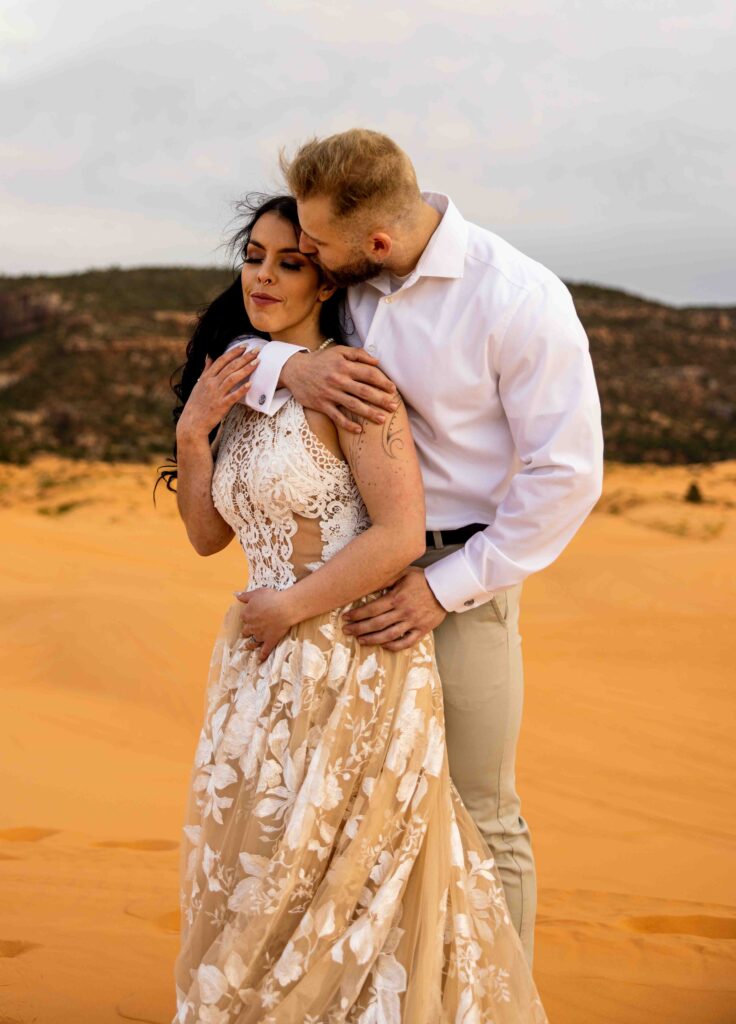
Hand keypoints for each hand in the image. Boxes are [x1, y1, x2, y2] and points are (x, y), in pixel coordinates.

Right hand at [177, 345, 259, 440]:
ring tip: (257, 362)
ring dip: (246, 369)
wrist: (192, 423)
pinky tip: (250, 384)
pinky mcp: (221, 406)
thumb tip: (209, 357)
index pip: (221, 361)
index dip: (233, 352)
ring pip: (232, 378)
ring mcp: (216, 394)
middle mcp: (211, 384)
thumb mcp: (198, 385)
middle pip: (230, 367)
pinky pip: (233, 396)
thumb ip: (206, 370)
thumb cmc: (196, 404)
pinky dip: (241, 390)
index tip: (244, 346)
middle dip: (244, 357)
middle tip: (256, 350)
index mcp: (206, 378)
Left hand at [235, 587, 296, 661]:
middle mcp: (251, 626)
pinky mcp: (269, 641)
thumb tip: (236, 595)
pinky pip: (264, 650)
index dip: (246, 617)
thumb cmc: (271, 598)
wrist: (283, 608)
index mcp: (247, 614)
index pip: (243, 617)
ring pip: (252, 641)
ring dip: (249, 645)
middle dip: (246, 631)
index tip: (248, 617)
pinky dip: (262, 656)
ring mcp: (260, 635)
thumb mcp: (256, 593)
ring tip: (247, 647)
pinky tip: (259, 660)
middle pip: (246, 630)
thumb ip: (245, 596)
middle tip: (246, 633)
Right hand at [281, 346, 398, 433]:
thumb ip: (358, 354)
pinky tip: (359, 429)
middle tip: (394, 407)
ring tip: (382, 420)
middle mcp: (338, 380)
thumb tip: (377, 361)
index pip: (368, 374)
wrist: (294, 370)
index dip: (382, 382)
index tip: (393, 389)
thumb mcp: (338, 351)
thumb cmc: (319, 360)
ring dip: (369, 413)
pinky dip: (347, 424)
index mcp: (344, 366)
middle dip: (381, 400)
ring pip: (353, 405)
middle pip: (364, 391)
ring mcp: (330, 394)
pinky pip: (337, 417)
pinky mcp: (322, 405)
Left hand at [342, 567, 446, 650]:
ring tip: (360, 640)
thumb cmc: (422, 579)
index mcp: (396, 597)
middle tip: (347, 630)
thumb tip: (368, 581)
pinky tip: (384, 646)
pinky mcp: (422, 630)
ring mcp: (412, 622)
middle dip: (359, 628)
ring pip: (389, 635)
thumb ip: (386, 578)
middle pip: (376, 624)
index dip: (357, 614)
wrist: (445, 588)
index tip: (346, 617)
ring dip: (372, 639)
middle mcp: (403, 612)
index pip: (372, 609)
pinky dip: (394, 646)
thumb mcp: (403, 573)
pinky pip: (406, 642)